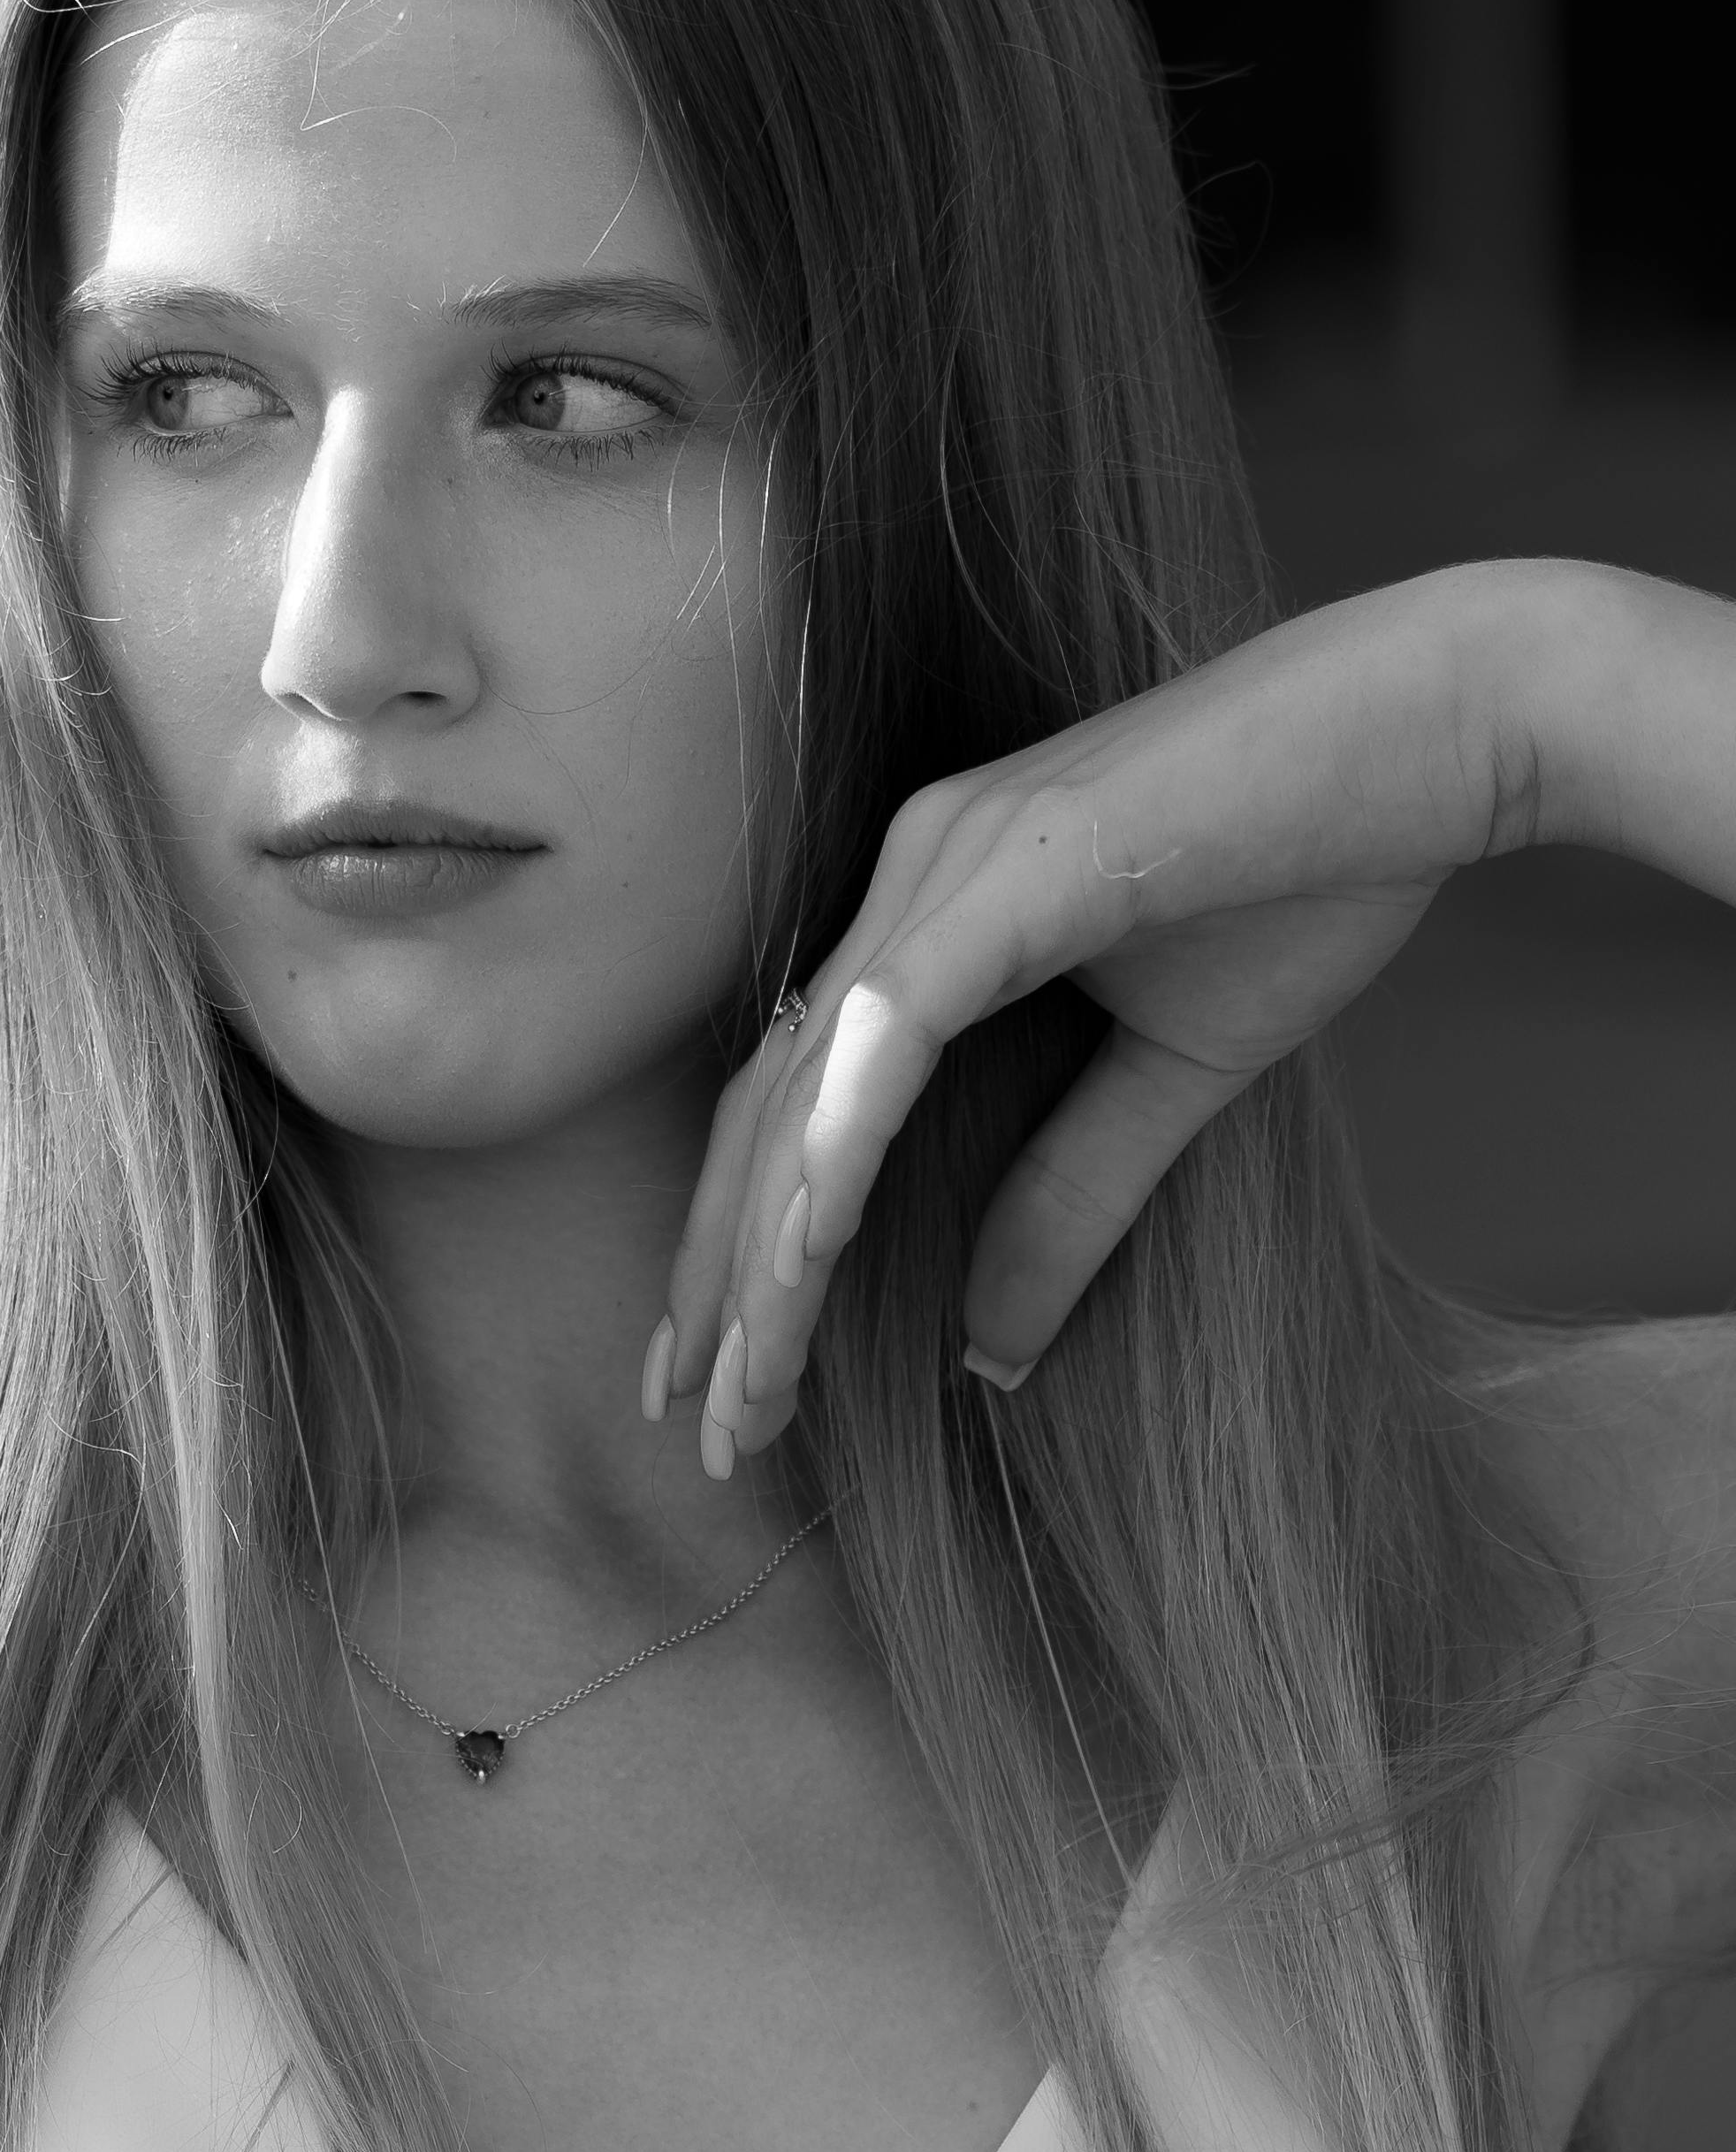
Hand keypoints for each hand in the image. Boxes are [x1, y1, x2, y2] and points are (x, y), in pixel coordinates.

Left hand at [653, 567, 1551, 1474]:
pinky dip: (848, 1131)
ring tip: (745, 1388)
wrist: (1447, 722)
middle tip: (703, 1429)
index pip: (792, 1109)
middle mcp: (910, 878)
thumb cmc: (1318, 873)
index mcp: (928, 919)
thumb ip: (1068, 1202)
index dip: (739, 1249)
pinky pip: (904, 1013)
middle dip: (721, 1281)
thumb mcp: (1176, 1078)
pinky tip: (806, 1244)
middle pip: (769, 1111)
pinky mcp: (1023, 858)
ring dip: (769, 1249)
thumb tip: (985, 1361)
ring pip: (814, 1083)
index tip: (719, 1382)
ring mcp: (952, 858)